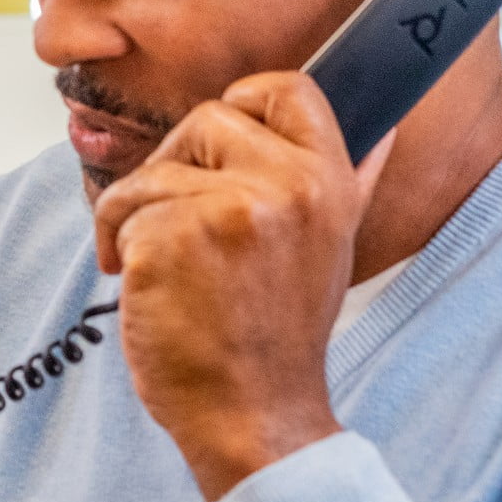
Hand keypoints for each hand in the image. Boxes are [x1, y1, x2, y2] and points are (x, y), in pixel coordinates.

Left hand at [92, 71, 393, 501]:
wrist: (251, 413)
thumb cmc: (275, 337)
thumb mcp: (330, 248)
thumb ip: (350, 181)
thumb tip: (384, 126)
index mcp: (329, 182)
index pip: (287, 88)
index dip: (243, 103)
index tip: (219, 147)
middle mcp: (289, 186)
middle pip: (205, 118)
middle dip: (176, 167)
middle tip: (179, 225)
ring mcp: (230, 208)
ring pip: (153, 169)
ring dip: (135, 215)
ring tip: (159, 267)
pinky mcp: (173, 235)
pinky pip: (121, 209)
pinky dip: (117, 245)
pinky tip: (143, 286)